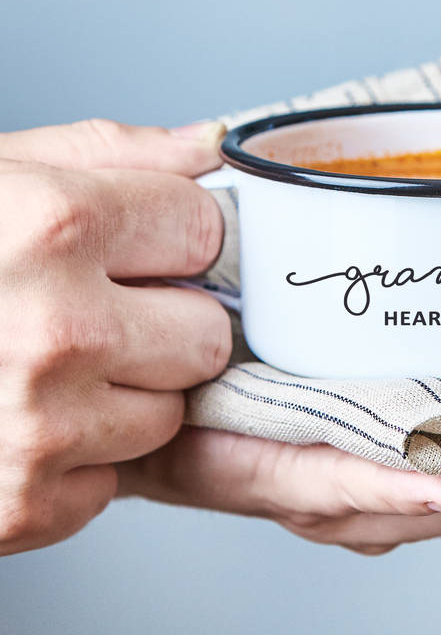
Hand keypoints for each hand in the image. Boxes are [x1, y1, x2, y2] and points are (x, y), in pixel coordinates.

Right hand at [0, 119, 231, 554]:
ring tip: (43, 366)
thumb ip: (110, 152)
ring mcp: (37, 426)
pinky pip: (111, 479)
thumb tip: (209, 146)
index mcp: (54, 226)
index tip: (145, 244)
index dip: (176, 237)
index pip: (207, 230)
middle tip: (96, 311)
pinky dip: (75, 460)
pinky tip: (13, 423)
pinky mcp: (18, 506)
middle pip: (207, 332)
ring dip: (123, 395)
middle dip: (164, 321)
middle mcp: (54, 330)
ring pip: (169, 412)